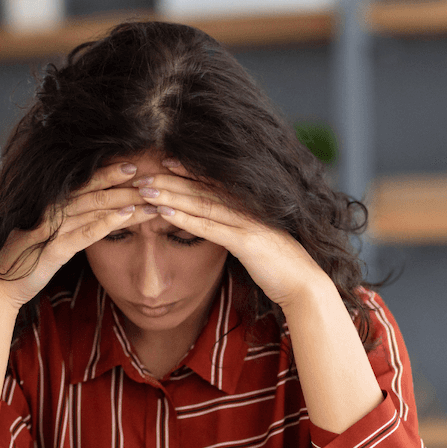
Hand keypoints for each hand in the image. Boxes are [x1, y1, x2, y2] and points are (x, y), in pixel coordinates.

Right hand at [0, 162, 156, 308]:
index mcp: (48, 204)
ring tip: (152, 197)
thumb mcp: (44, 236)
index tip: (133, 165)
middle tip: (152, 174)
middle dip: (125, 183)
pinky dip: (109, 222)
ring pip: (95, 207)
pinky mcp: (54, 250)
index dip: (109, 172)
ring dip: (127, 201)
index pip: (83, 182)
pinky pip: (86, 232)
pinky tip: (129, 217)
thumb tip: (88, 210)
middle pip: (94, 190)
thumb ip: (64, 220)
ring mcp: (51, 228)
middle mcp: (50, 210)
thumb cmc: (23, 260)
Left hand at [136, 159, 328, 310]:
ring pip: (202, 204)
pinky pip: (209, 227)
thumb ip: (237, 230)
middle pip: (202, 189)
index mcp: (249, 206)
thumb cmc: (278, 266)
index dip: (188, 171)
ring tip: (145, 189)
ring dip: (171, 195)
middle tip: (142, 174)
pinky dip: (185, 218)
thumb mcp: (254, 243)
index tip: (164, 162)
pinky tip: (164, 212)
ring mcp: (247, 223)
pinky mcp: (246, 242)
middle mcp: (247, 209)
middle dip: (170, 180)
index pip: (212, 183)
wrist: (304, 285)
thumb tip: (221, 226)